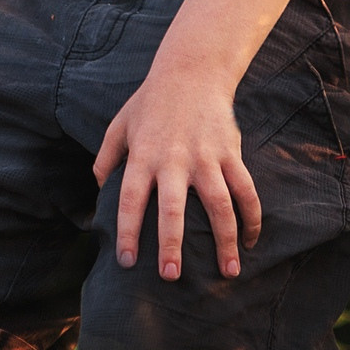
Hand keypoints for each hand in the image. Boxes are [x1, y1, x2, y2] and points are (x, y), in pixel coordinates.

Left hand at [92, 67, 261, 280]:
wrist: (191, 72)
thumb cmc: (151, 103)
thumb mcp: (120, 125)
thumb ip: (106, 158)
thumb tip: (98, 190)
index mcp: (143, 155)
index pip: (130, 199)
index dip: (127, 231)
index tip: (127, 262)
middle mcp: (174, 160)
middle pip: (172, 209)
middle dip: (171, 244)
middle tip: (171, 276)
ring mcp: (206, 158)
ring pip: (219, 205)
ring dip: (225, 240)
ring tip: (227, 272)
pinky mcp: (230, 154)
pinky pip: (245, 190)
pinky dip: (252, 217)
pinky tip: (250, 242)